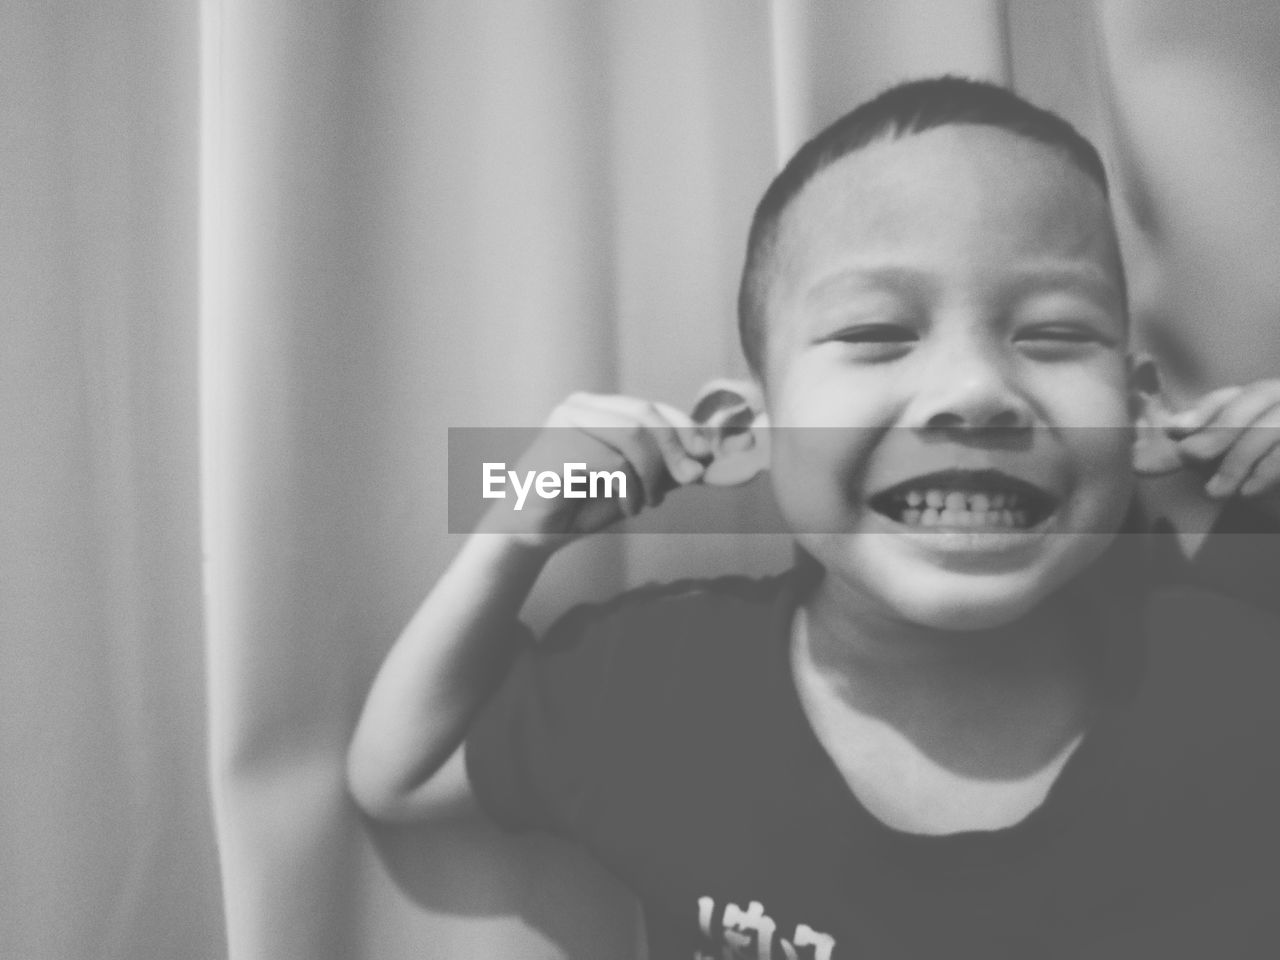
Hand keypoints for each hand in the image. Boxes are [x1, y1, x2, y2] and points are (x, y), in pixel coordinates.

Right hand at [478, 393, 710, 547]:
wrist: (528, 533)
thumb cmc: (579, 506)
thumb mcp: (634, 484)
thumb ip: (665, 467)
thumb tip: (710, 458)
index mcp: (596, 407)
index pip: (651, 407)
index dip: (685, 427)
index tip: (707, 454)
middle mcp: (580, 406)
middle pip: (646, 415)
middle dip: (677, 449)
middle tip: (692, 479)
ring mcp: (566, 423)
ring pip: (635, 436)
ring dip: (652, 476)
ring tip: (645, 504)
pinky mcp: (561, 447)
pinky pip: (617, 465)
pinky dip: (630, 493)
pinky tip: (623, 509)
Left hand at [1165, 380, 1279, 499]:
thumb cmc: (1253, 468)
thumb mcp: (1216, 459)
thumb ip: (1183, 455)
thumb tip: (1137, 464)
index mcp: (1254, 398)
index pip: (1227, 396)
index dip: (1202, 410)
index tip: (1174, 429)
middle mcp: (1279, 398)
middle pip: (1251, 401)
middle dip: (1216, 431)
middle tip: (1189, 456)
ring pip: (1270, 428)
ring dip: (1237, 461)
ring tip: (1214, 492)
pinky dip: (1267, 471)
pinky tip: (1248, 492)